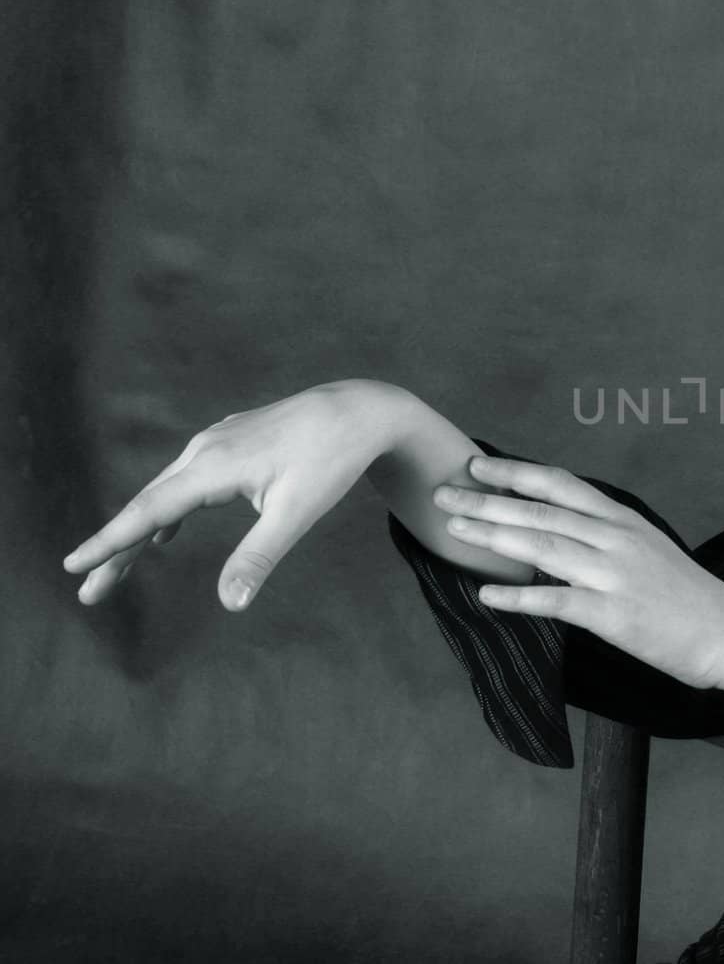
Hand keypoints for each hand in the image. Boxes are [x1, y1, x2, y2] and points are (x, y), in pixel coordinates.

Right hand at [63, 380, 406, 609]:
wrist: (358, 411)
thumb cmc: (331, 459)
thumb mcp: (297, 513)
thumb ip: (259, 556)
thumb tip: (229, 604)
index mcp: (213, 466)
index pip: (149, 511)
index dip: (110, 542)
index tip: (74, 568)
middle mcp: (204, 450)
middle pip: (149, 505)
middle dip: (116, 549)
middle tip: (89, 594)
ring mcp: (215, 442)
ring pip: (166, 492)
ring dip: (140, 532)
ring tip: (117, 570)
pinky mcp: (230, 443)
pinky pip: (186, 480)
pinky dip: (170, 511)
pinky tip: (166, 534)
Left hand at [438, 455, 723, 700]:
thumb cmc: (690, 599)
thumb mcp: (650, 552)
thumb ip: (608, 539)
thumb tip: (564, 531)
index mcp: (624, 521)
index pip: (562, 484)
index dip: (516, 472)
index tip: (477, 464)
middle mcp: (617, 539)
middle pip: (543, 509)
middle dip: (488, 499)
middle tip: (444, 492)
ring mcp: (615, 575)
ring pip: (544, 545)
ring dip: (494, 535)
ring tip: (454, 529)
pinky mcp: (615, 615)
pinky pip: (558, 601)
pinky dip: (520, 596)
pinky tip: (487, 596)